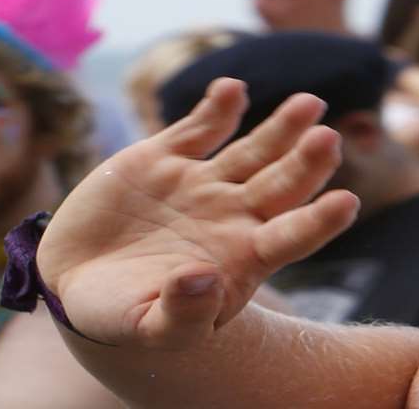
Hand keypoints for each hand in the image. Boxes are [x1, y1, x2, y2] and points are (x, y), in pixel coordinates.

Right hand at [36, 79, 358, 348]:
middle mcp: (232, 215)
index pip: (291, 237)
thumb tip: (204, 279)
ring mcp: (203, 182)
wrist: (71, 279)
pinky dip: (218, 107)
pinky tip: (232, 89)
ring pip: (253, 149)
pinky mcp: (166, 155)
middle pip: (283, 184)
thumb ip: (181, 315)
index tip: (347, 203)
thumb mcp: (146, 329)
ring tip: (309, 104)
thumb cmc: (118, 316)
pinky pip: (200, 127)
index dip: (318, 222)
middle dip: (308, 163)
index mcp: (240, 260)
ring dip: (281, 127)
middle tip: (328, 139)